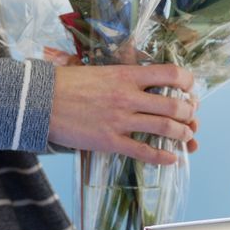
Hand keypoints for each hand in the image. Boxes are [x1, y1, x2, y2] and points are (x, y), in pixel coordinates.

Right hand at [47, 63, 199, 165]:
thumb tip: (148, 82)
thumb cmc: (69, 83)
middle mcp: (128, 96)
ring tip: (186, 136)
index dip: (188, 83)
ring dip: (182, 134)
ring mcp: (119, 120)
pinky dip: (163, 157)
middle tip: (190, 116)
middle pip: (174, 105)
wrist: (39, 101)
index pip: (172, 74)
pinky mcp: (109, 141)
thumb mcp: (102, 70)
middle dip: (189, 113)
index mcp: (127, 75)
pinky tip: (172, 159)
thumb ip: (126, 76)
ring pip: (164, 128)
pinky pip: (144, 152)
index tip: (189, 89)